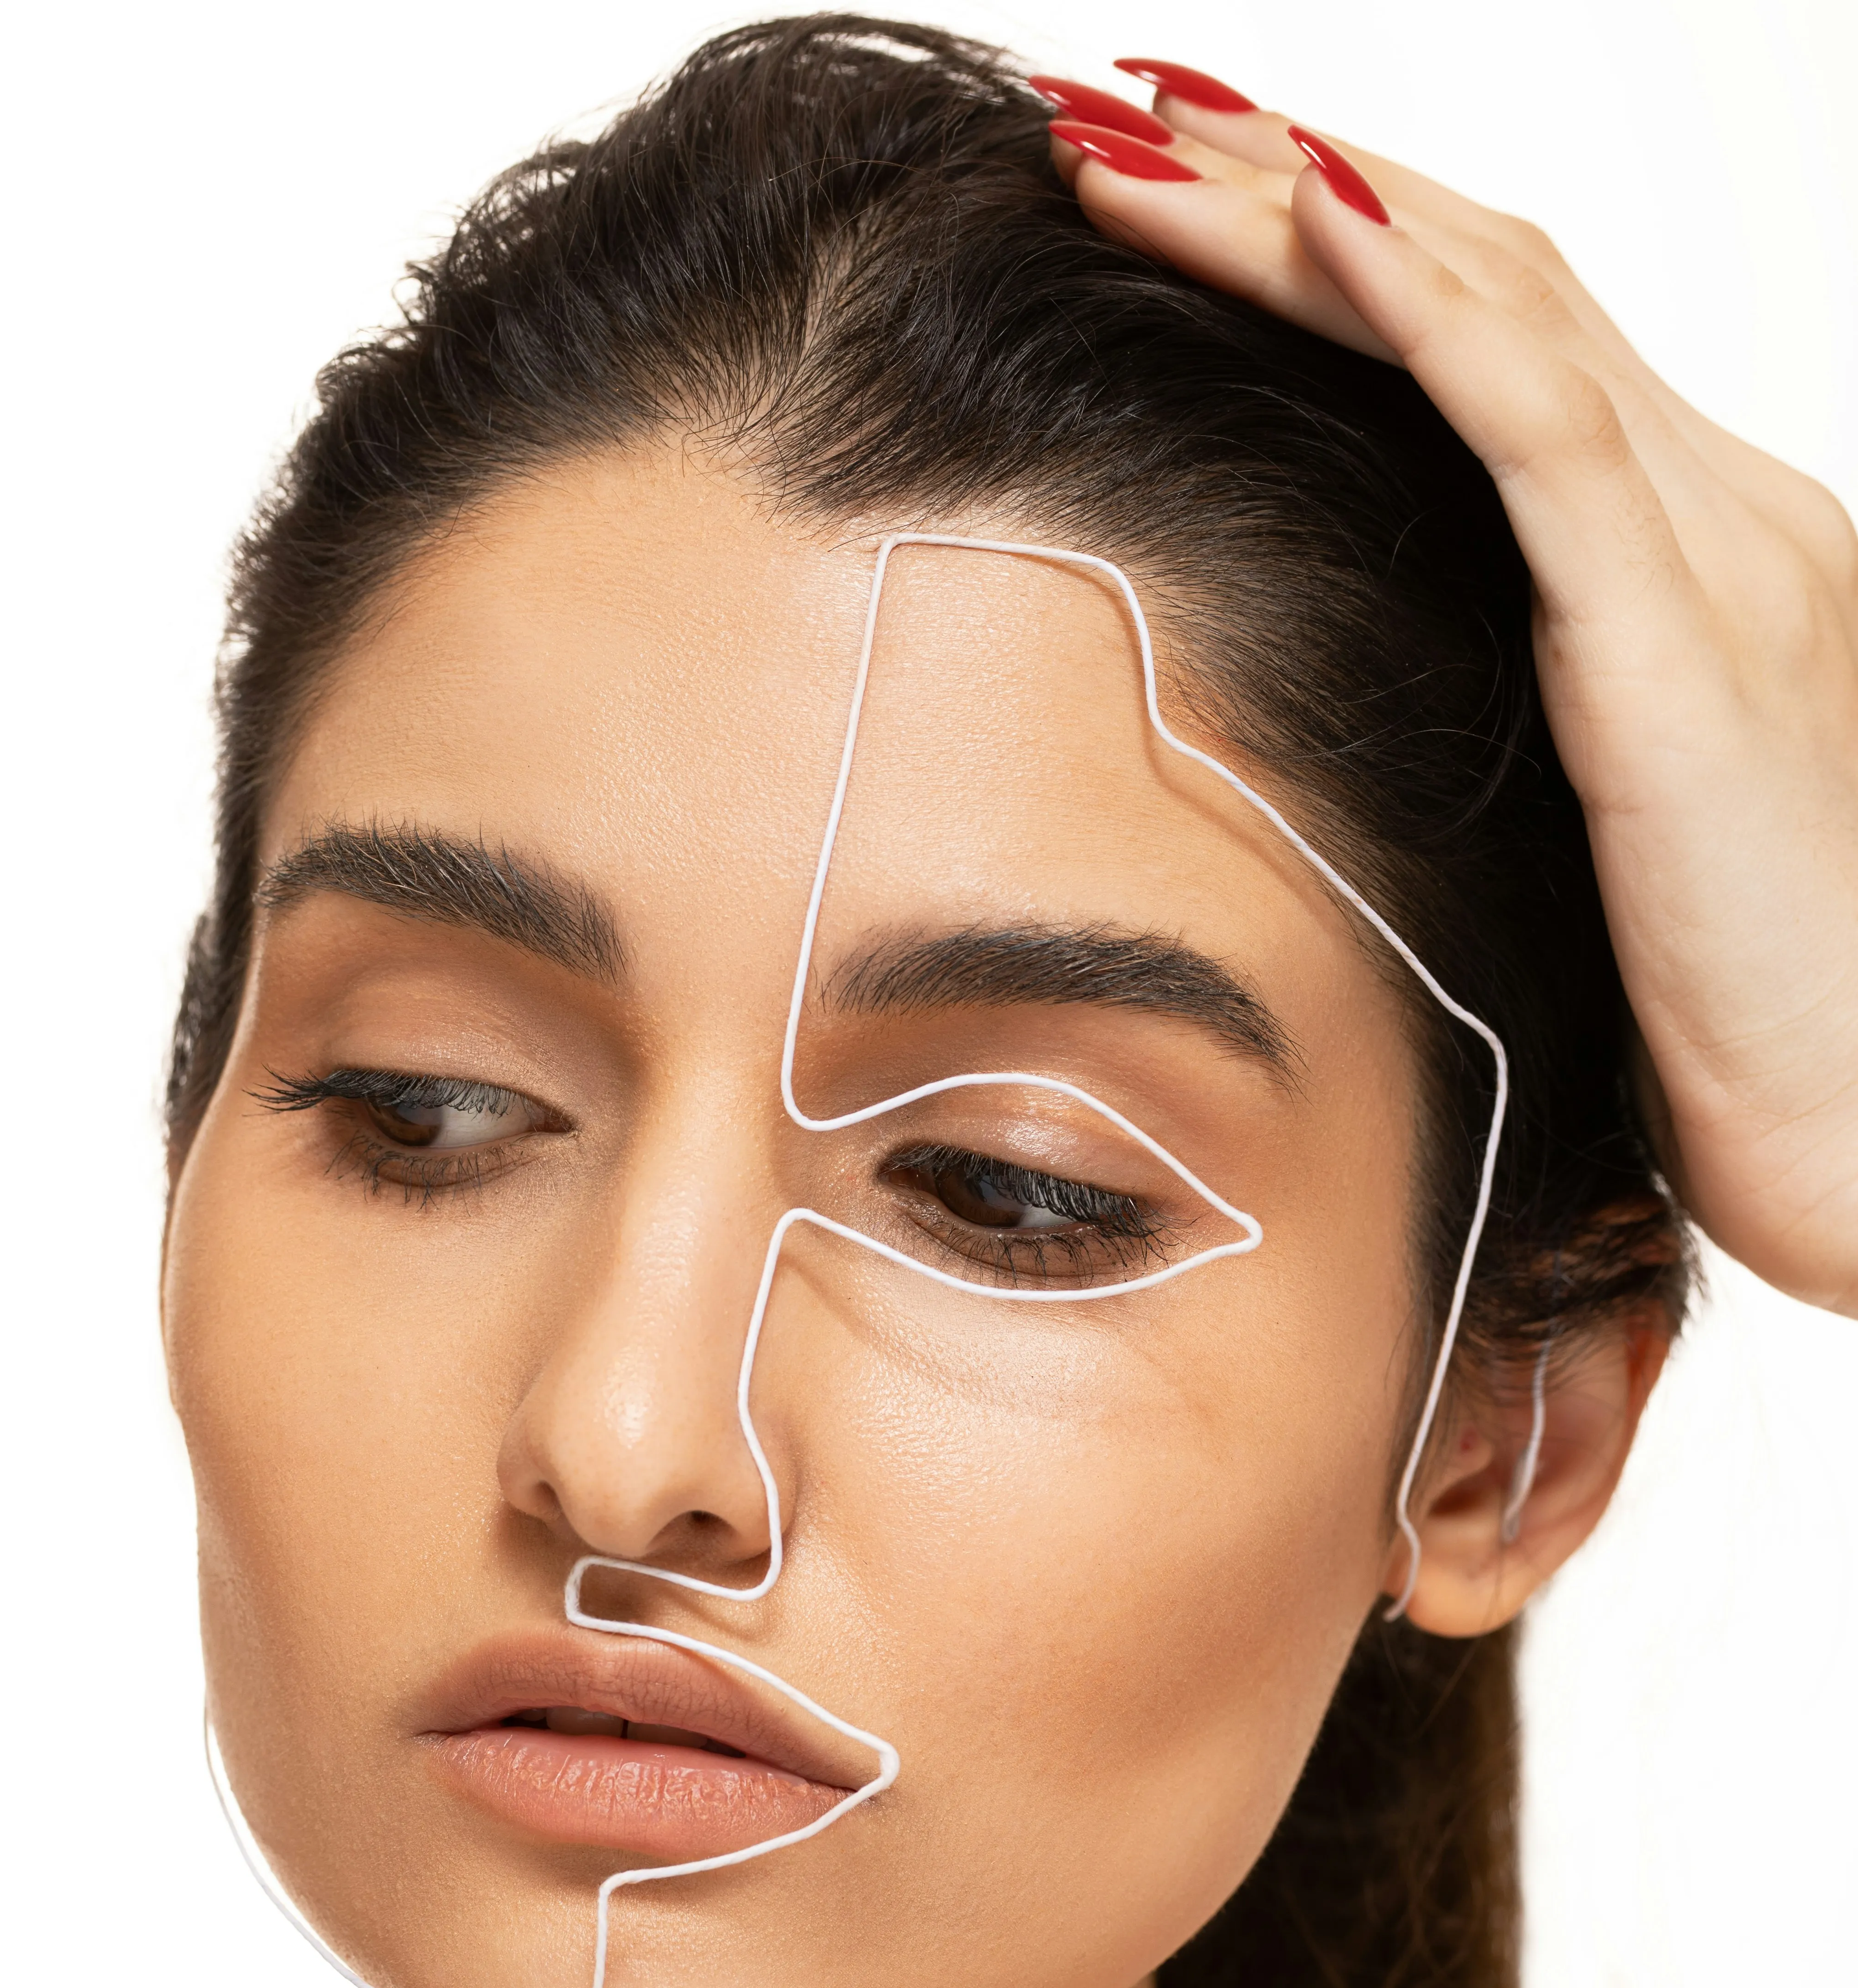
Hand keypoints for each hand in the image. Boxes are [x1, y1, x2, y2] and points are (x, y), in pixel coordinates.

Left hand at [1048, 72, 1857, 1313]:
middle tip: (1119, 106)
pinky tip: (1317, 226)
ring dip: (1304, 213)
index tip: (1181, 180)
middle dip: (1294, 179)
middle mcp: (1713, 519)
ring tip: (1133, 141)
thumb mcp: (1604, 828)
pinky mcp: (1686, 660)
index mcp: (1684, 559)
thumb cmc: (1735, 1014)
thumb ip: (1521, 719)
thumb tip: (1368, 690)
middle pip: (1487, 280)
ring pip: (1500, 316)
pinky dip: (1433, 319)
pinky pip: (1548, 439)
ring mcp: (1715, 569)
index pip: (1496, 335)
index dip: (1338, 237)